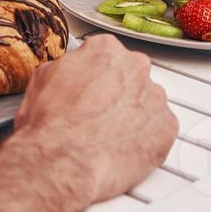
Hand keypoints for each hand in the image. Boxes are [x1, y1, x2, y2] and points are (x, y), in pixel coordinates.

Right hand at [10, 34, 175, 208]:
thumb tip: (70, 72)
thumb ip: (67, 66)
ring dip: (134, 115)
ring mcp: (155, 96)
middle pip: (132, 75)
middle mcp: (135, 66)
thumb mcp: (43, 77)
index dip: (97, 74)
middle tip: (100, 113)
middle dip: (119, 92)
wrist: (64, 161)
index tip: (92, 87)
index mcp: (106, 49)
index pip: (107, 54)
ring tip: (111, 135)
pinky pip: (160, 129)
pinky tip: (125, 147)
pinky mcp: (167, 127)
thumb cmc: (51, 124)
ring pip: (148, 102)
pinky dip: (147, 138)